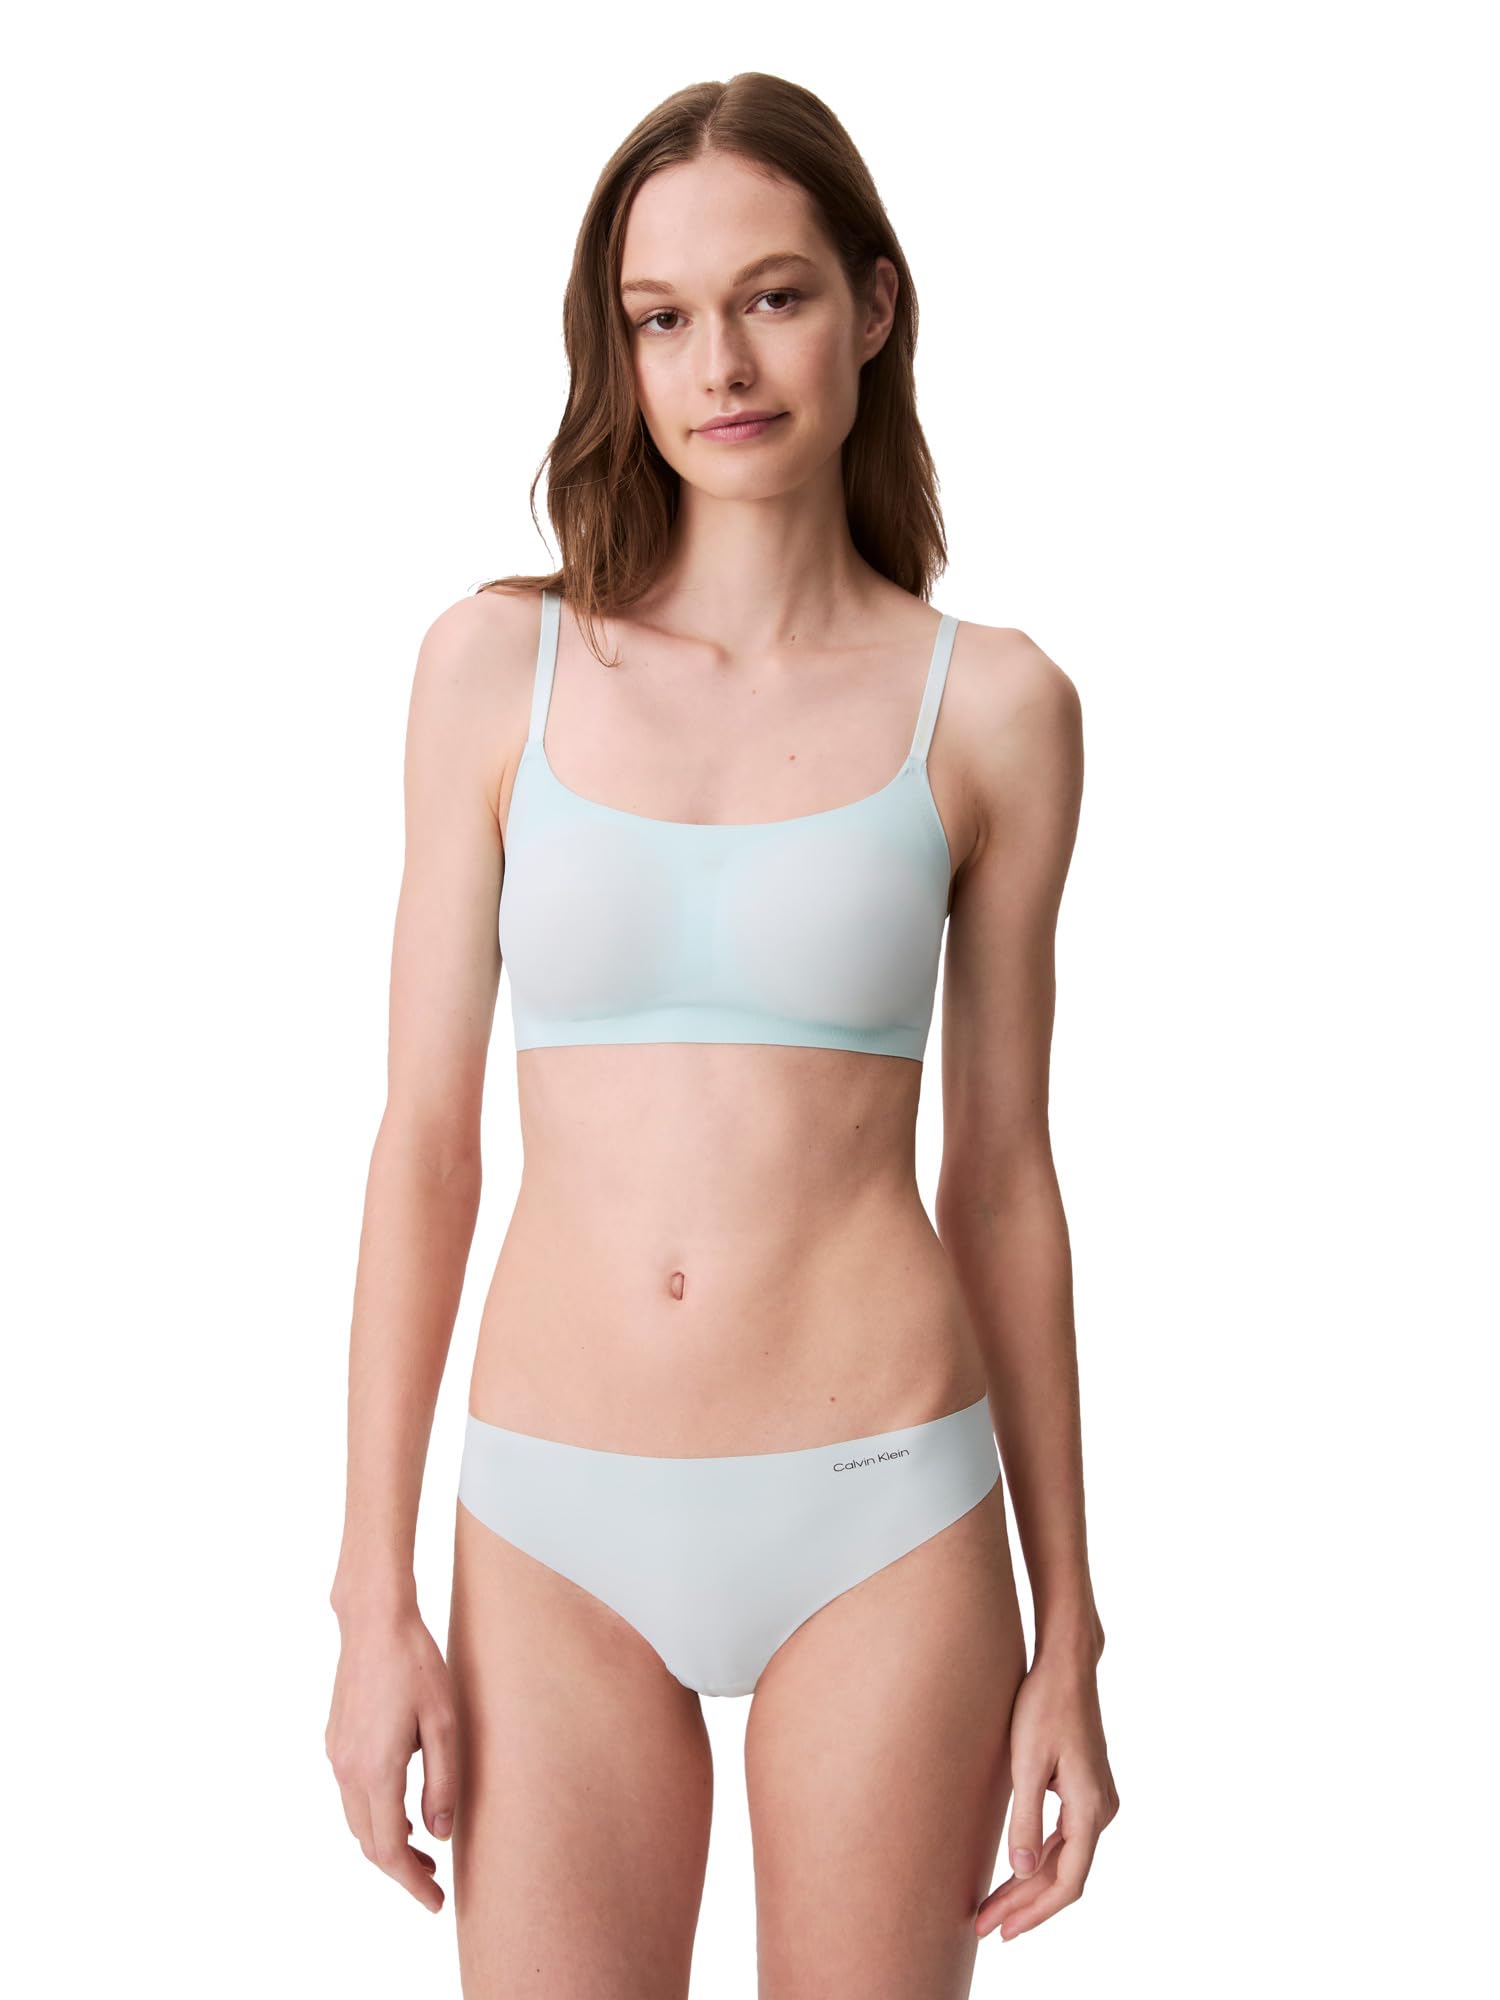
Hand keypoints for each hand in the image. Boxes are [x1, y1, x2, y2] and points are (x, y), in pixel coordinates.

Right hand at [325, 1602, 458, 1912]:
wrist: (374, 1620)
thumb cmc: (416, 1664)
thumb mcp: (444, 1723)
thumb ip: (442, 1783)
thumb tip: (439, 1834)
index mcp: (376, 1771)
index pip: (388, 1850)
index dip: (411, 1882)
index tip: (435, 1902)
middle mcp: (348, 1770)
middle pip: (368, 1842)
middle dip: (400, 1870)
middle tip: (434, 1883)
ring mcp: (337, 1755)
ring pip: (357, 1821)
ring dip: (386, 1843)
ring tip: (422, 1851)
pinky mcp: (335, 1740)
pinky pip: (351, 1795)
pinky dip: (374, 1816)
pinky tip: (400, 1811)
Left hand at [975, 1645, 1118, 1941]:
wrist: (1066, 1665)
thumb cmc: (1044, 1706)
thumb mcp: (1027, 1763)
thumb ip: (1026, 1819)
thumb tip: (1023, 1870)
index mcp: (1091, 1809)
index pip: (1067, 1881)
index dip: (1034, 1911)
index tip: (1002, 1930)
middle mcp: (1101, 1810)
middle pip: (1065, 1875)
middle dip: (1026, 1904)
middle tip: (986, 1927)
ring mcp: (1097, 1800)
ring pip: (1065, 1859)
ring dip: (1030, 1884)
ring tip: (994, 1908)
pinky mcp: (1085, 1789)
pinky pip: (1066, 1839)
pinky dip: (1040, 1859)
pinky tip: (1016, 1870)